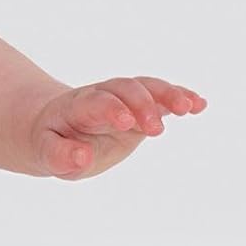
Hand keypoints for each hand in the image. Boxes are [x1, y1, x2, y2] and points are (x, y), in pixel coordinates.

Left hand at [28, 77, 205, 178]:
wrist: (57, 125)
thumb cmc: (52, 142)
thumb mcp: (46, 153)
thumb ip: (61, 156)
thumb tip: (82, 157)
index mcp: (77, 107)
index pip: (96, 102)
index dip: (111, 110)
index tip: (126, 123)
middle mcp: (102, 95)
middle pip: (124, 89)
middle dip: (142, 105)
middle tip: (157, 130)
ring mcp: (123, 99)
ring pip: (146, 87)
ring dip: (167, 94)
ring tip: (189, 106)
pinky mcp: (141, 108)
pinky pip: (160, 97)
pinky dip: (179, 97)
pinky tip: (200, 104)